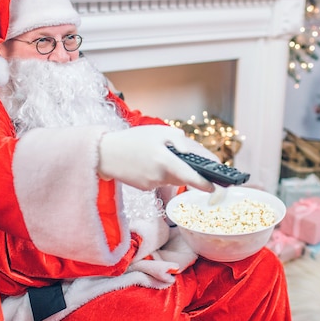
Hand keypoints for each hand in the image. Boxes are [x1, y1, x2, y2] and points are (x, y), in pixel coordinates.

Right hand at [98, 125, 214, 191]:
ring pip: (171, 179)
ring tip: (159, 156)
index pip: (189, 176)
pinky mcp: (144, 188)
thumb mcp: (158, 131)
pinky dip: (160, 173)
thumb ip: (178, 140)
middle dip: (189, 173)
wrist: (105, 154)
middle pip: (182, 178)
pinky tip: (149, 163)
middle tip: (191, 164)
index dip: (204, 183)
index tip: (214, 187)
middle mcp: (159, 175)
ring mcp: (151, 184)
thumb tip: (190, 152)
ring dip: (172, 171)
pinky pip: (159, 181)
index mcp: (164, 160)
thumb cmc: (133, 140)